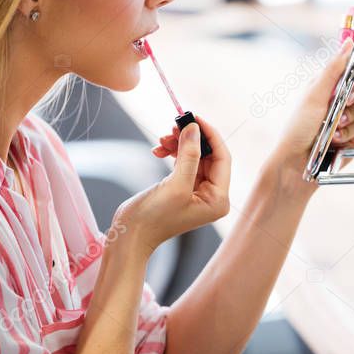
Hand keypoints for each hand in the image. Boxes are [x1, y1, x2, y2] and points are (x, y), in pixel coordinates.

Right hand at [114, 119, 230, 257]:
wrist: (130, 235)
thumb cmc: (153, 218)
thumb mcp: (175, 184)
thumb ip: (188, 154)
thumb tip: (194, 128)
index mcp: (218, 199)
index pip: (223, 158)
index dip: (210, 135)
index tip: (195, 118)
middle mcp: (212, 196)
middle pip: (209, 156)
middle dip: (191, 139)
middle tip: (174, 126)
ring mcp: (197, 192)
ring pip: (195, 157)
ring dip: (179, 144)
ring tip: (162, 141)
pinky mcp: (183, 189)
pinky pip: (183, 163)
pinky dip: (172, 153)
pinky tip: (159, 150)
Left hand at [270, 38, 353, 188]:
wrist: (296, 163)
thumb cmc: (298, 128)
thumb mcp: (314, 95)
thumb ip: (333, 69)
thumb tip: (348, 42)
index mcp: (328, 85)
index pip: (353, 67)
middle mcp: (340, 99)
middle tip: (345, 101)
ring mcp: (348, 118)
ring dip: (350, 116)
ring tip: (333, 126)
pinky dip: (349, 134)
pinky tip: (335, 140)